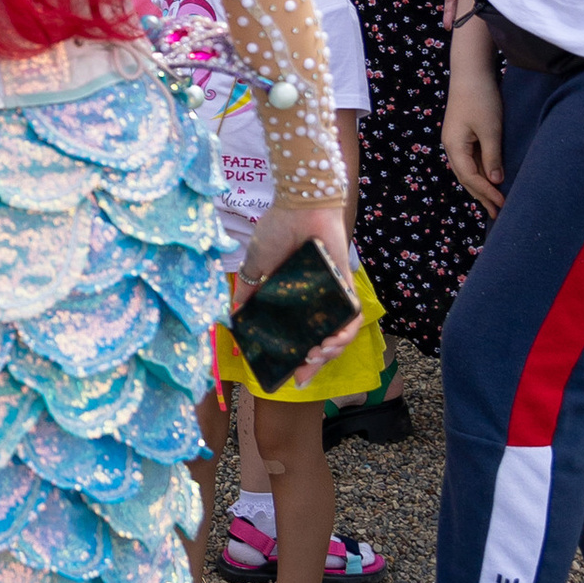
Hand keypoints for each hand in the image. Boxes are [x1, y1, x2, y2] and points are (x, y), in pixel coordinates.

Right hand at [229, 199, 361, 372]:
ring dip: (330, 353)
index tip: (288, 376)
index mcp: (291, 300)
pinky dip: (344, 334)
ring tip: (316, 356)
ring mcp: (330, 296)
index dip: (294, 359)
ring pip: (338, 335)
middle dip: (313, 365)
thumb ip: (246, 290)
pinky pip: (351, 317)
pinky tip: (330, 342)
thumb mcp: (254, 266)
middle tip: (302, 373)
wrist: (299, 205)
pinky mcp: (345, 287)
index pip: (296, 336)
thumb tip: (233, 317)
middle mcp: (313, 302)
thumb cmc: (276, 231)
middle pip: (320, 342)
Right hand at [442, 27, 504, 210]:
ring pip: (467, 171)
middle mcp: (451, 147)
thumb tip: (496, 182)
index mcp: (454, 147)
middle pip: (466, 179)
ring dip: (480, 187)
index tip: (504, 204)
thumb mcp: (490, 129)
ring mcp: (456, 141)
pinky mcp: (463, 135)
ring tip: (494, 202)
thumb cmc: (481, 99)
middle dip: (482, 196)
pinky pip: (471, 161)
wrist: (470, 73)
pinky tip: (489, 180)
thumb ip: (493, 157)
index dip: (487, 193)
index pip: (471, 178)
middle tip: (498, 213)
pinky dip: (480, 174)